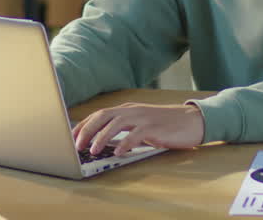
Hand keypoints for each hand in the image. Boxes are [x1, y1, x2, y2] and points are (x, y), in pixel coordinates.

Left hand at [73, 102, 204, 156]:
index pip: (99, 114)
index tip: (71, 137)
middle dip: (87, 130)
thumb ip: (123, 128)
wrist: (191, 121)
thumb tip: (101, 141)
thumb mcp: (140, 123)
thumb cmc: (165, 124)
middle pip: (103, 116)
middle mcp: (132, 110)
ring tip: (92, 151)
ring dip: (102, 138)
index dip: (83, 125)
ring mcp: (143, 118)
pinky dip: (125, 143)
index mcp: (127, 109)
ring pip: (116, 124)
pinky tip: (118, 153)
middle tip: (76, 145)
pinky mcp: (154, 128)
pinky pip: (136, 134)